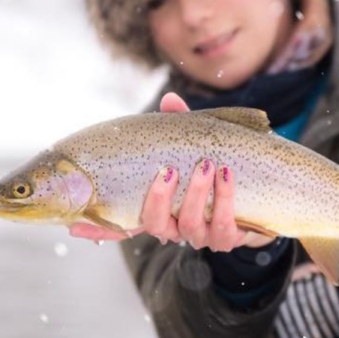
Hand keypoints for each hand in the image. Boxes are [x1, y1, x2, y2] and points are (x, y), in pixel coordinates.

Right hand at [69, 93, 275, 250]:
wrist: (262, 195)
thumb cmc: (218, 170)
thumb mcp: (197, 145)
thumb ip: (181, 126)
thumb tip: (170, 100)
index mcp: (159, 210)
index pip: (122, 224)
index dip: (98, 228)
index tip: (76, 225)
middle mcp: (175, 227)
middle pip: (155, 225)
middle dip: (160, 199)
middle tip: (168, 170)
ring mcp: (202, 235)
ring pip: (191, 227)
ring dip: (198, 195)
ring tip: (208, 166)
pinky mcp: (230, 237)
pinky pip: (225, 226)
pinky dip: (225, 200)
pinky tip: (227, 175)